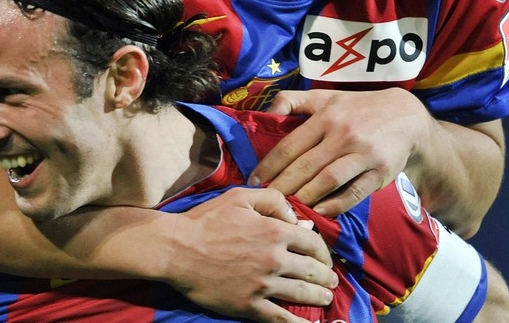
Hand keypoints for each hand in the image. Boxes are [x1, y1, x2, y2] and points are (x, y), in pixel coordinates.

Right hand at [165, 187, 336, 322]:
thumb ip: (272, 200)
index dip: (324, 251)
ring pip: (302, 294)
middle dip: (326, 276)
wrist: (177, 249)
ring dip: (319, 297)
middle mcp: (275, 258)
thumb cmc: (206, 220)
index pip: (313, 242)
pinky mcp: (250, 305)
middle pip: (312, 270)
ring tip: (325, 298)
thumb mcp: (240, 197)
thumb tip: (296, 218)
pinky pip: (281, 318)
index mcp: (275, 231)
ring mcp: (263, 284)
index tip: (325, 257)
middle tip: (331, 281)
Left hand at [249, 88, 431, 215]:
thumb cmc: (356, 108)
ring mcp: (362, 154)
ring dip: (306, 197)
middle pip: (305, 166)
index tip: (254, 181)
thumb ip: (292, 100)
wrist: (405, 116)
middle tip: (267, 202)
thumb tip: (266, 111)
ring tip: (288, 210)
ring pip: (328, 180)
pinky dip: (335, 205)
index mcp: (325, 117)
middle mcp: (342, 134)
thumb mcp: (324, 97)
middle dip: (282, 186)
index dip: (269, 165)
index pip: (290, 145)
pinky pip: (354, 192)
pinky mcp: (380, 172)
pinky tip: (319, 212)